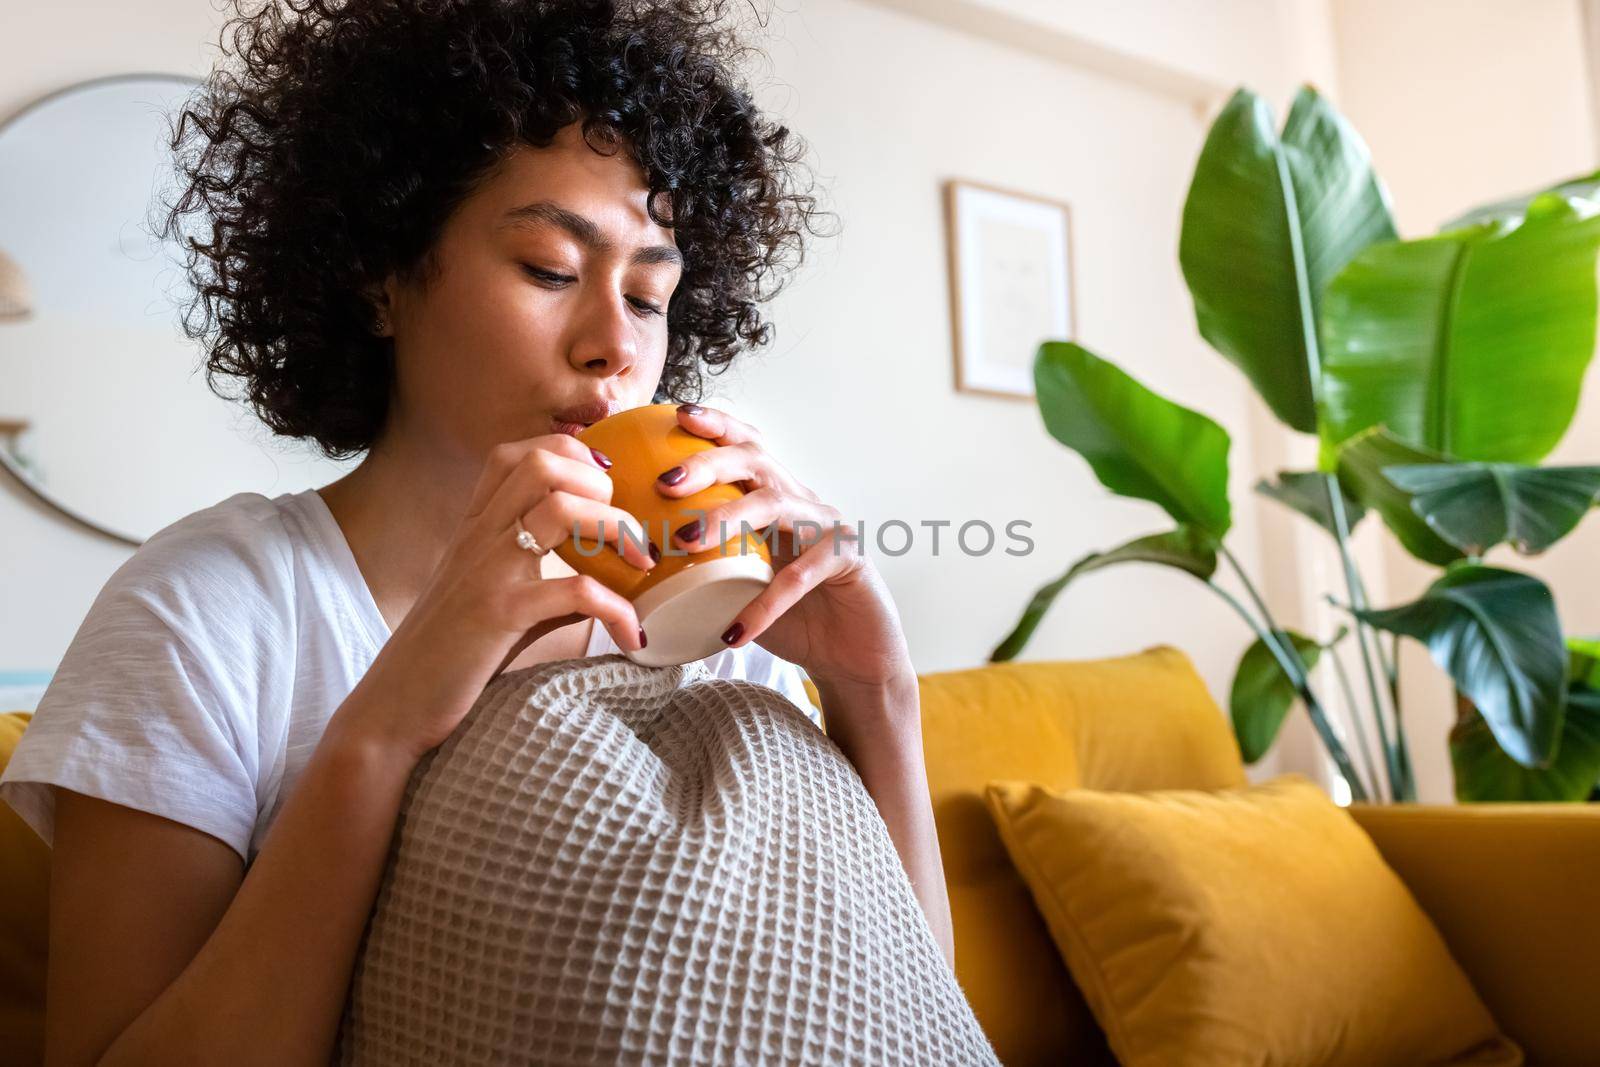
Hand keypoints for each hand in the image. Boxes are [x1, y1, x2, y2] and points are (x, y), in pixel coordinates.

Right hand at [340, 434, 655, 761]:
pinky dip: (618, 610)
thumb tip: (600, 585)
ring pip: (562, 509)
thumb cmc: (446, 656)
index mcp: (476, 529)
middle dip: (599, 484)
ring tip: (639, 564)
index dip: (571, 457)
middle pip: (542, 464)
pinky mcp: (499, 615)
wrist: (393, 707)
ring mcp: (489, 572)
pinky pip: (577, 592)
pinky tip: (630, 635)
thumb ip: (537, 578)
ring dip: (617, 529)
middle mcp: (480, 537)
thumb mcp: (491, 600)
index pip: (518, 455)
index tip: (604, 492)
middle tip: (621, 529)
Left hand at [655, 404, 912, 691]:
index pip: (746, 448)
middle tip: (665, 482)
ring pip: (774, 505)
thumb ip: (703, 572)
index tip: (677, 415)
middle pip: (756, 461)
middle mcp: (803, 503)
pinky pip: (798, 578)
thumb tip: (637, 573)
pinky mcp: (848, 560)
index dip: (716, 426)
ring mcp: (828, 528)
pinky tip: (734, 632)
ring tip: (685, 543)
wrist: (855, 659)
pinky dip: (763, 606)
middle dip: (708, 464)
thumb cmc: (794, 622)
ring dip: (726, 518)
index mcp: (776, 499)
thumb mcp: (740, 590)